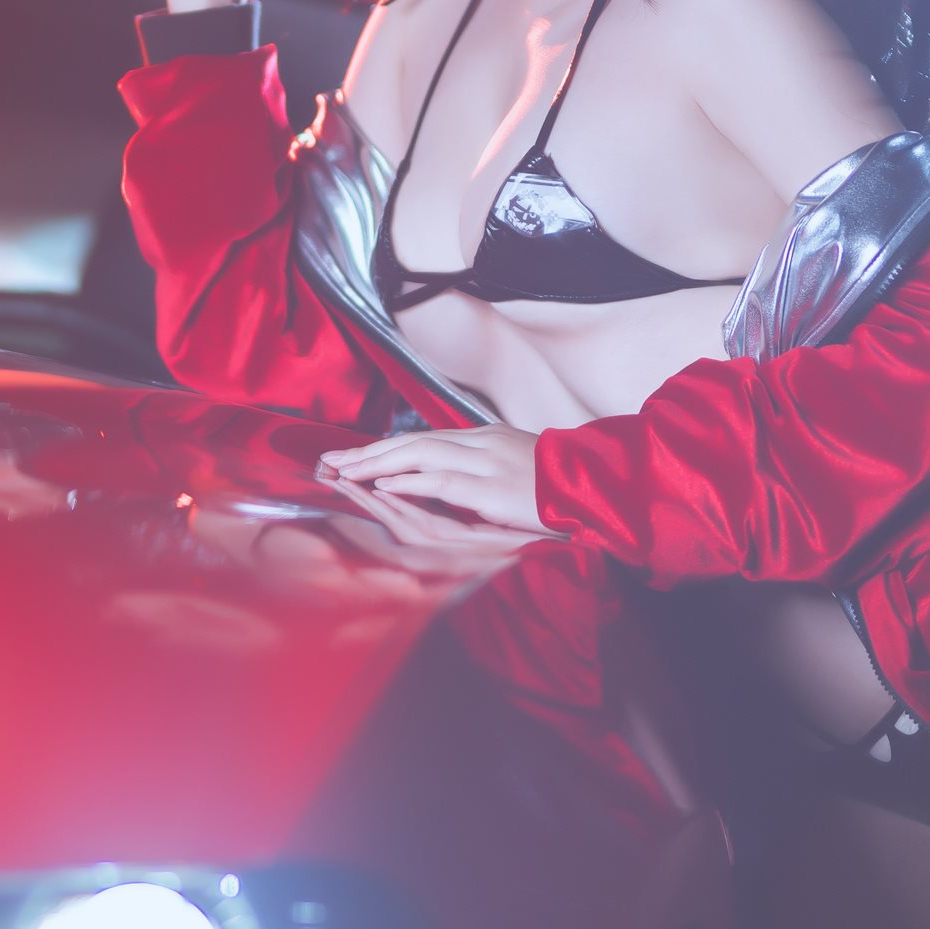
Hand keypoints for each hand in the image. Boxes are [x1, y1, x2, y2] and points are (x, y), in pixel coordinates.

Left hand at [318, 425, 549, 533]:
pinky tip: (384, 485)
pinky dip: (410, 481)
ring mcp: (487, 463)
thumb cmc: (559, 486)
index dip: (382, 448)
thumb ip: (477, 472)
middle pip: (411, 443)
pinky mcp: (494, 489)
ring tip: (343, 473)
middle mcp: (480, 444)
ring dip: (376, 463)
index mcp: (483, 439)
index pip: (421, 440)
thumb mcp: (513, 469)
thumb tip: (437, 482)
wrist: (600, 486)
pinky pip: (444, 480)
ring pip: (419, 455)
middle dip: (366, 452)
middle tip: (329, 462)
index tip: (349, 457)